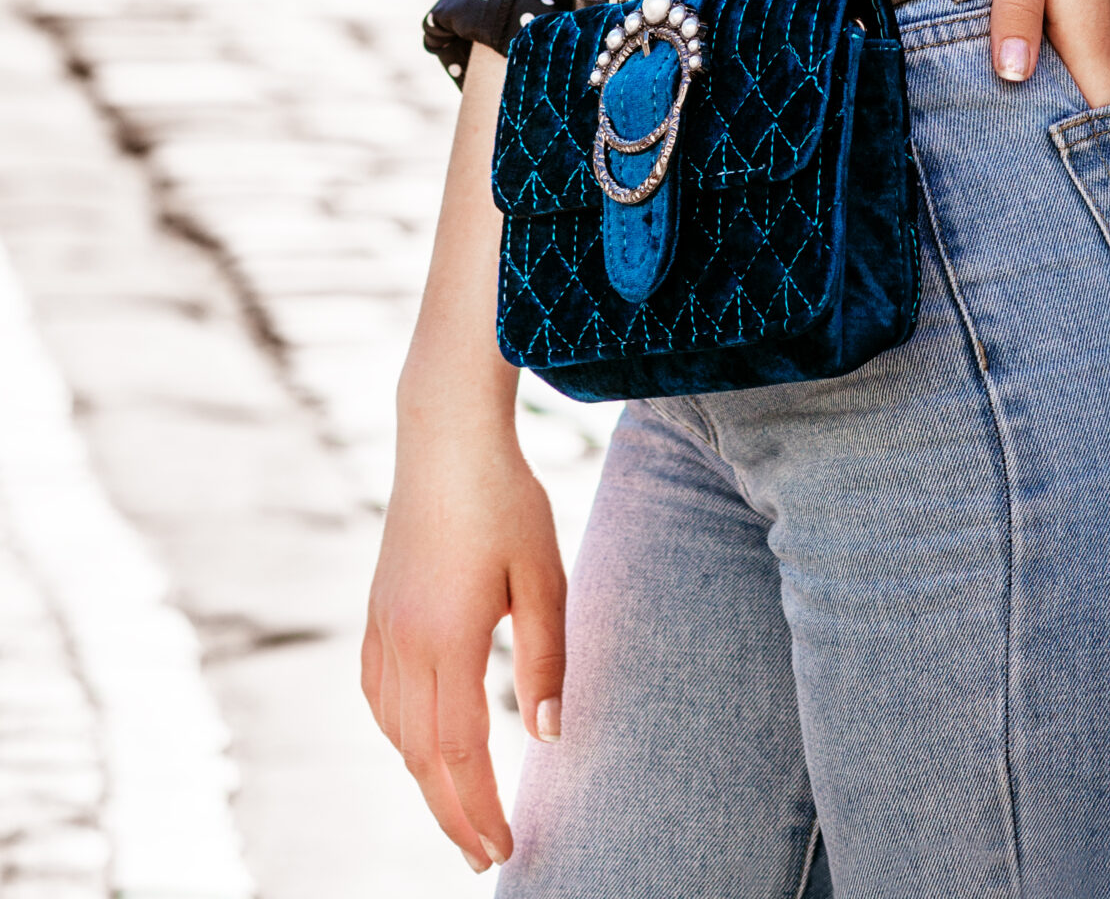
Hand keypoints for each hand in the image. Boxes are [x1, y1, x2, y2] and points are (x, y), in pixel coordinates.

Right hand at [361, 425, 566, 871]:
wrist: (445, 436)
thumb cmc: (505, 498)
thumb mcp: (543, 575)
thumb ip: (547, 656)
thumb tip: (549, 736)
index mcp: (448, 639)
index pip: (458, 753)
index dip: (479, 809)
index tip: (504, 848)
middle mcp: (405, 643)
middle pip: (421, 758)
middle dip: (453, 814)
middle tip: (485, 856)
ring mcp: (383, 627)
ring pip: (396, 731)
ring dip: (426, 780)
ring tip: (460, 812)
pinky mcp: (377, 611)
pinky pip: (379, 696)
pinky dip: (399, 735)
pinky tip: (419, 744)